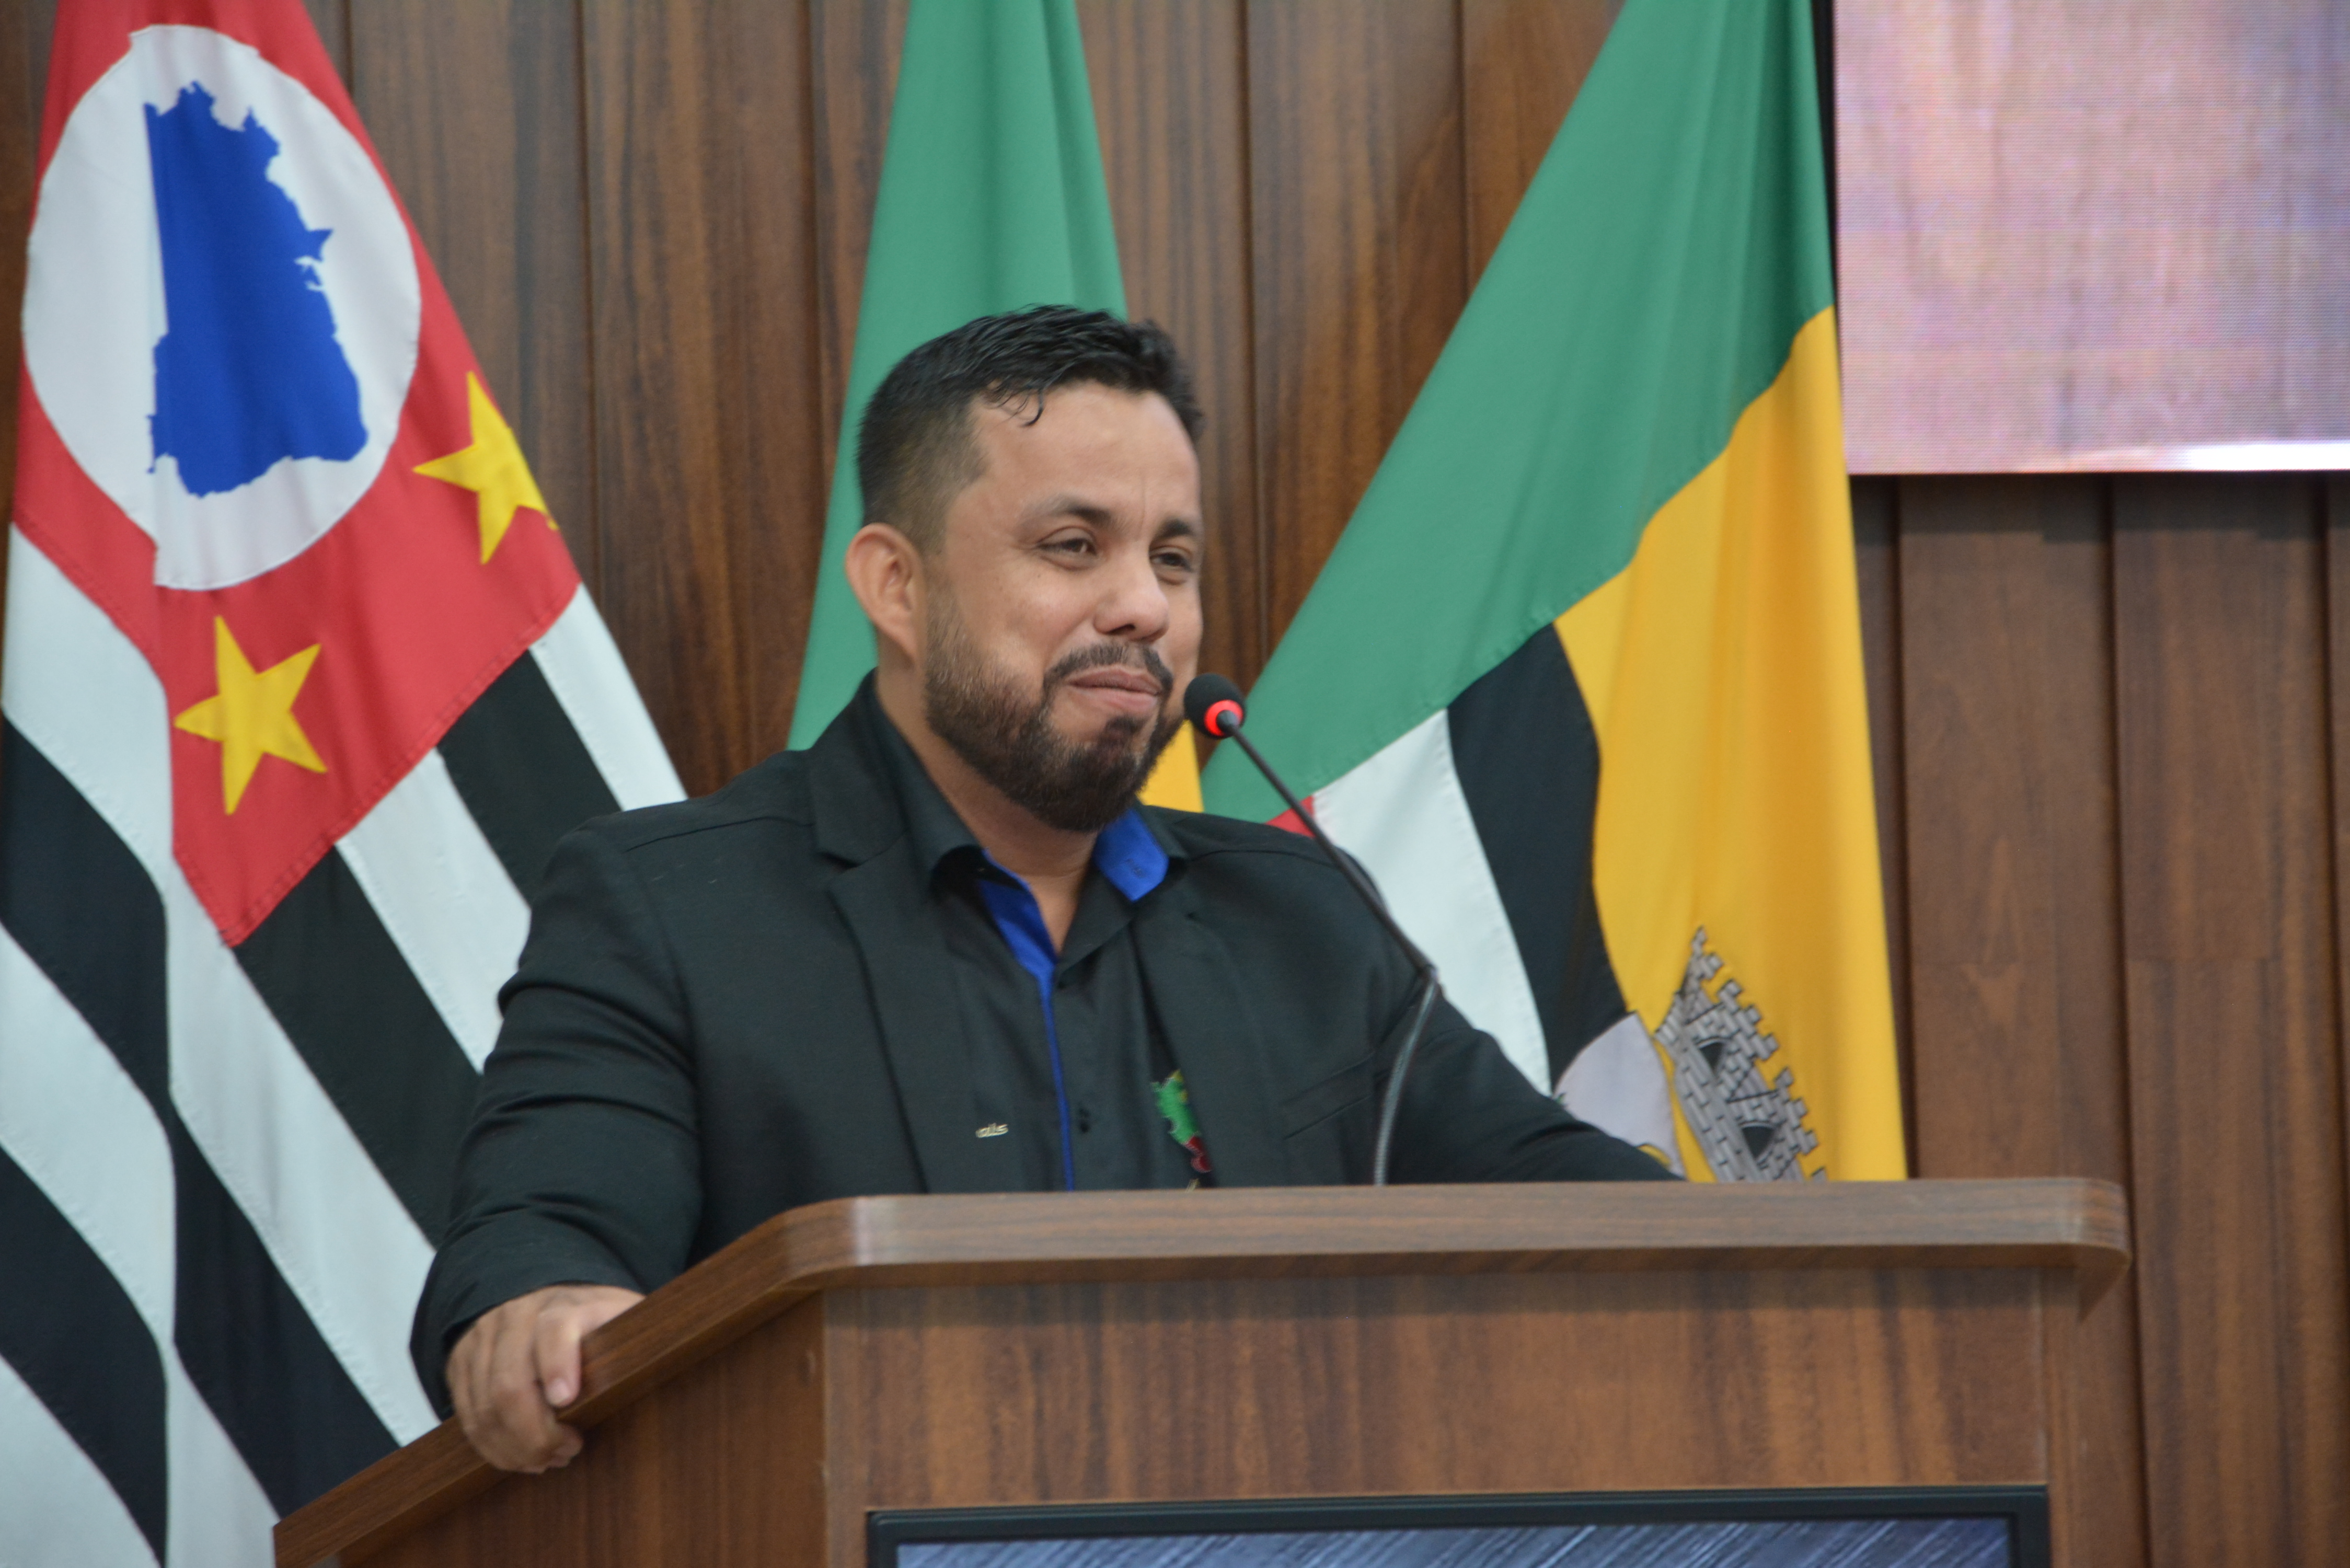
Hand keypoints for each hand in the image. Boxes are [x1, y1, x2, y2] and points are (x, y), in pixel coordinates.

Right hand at [447, 1283, 643, 1471]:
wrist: (540, 1293)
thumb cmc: (591, 1318)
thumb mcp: (622, 1315)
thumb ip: (640, 1335)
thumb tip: (668, 1360)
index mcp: (563, 1305)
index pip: (556, 1328)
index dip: (558, 1364)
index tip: (567, 1400)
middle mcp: (516, 1318)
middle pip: (510, 1382)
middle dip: (535, 1432)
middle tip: (567, 1452)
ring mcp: (483, 1341)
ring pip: (484, 1407)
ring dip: (514, 1447)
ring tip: (546, 1459)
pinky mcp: (459, 1364)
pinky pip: (466, 1417)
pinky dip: (492, 1446)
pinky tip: (519, 1456)